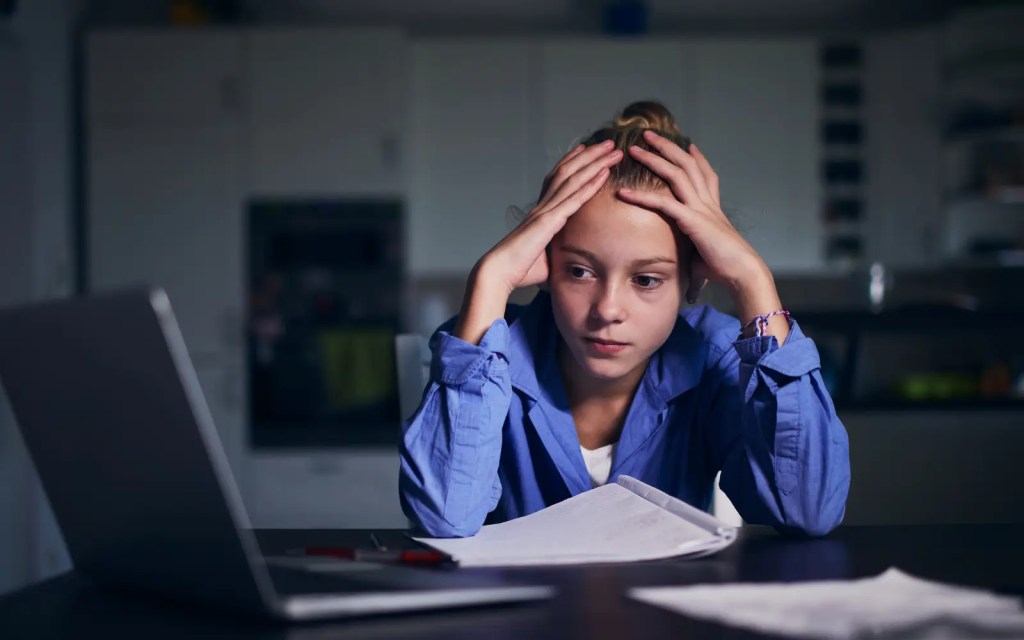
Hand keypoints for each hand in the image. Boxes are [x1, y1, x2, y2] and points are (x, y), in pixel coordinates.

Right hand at [478, 139, 622, 294]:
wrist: (500, 272)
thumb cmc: (520, 270)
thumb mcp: (545, 259)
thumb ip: (558, 253)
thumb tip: (571, 265)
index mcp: (540, 212)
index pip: (557, 179)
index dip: (572, 161)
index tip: (585, 149)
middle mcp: (543, 206)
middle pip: (568, 172)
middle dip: (590, 156)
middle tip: (608, 143)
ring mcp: (545, 211)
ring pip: (573, 179)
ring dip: (595, 163)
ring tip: (613, 150)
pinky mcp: (548, 222)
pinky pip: (573, 200)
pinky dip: (590, 185)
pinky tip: (603, 174)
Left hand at [616, 130, 769, 302]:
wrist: (743, 272)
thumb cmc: (726, 269)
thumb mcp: (705, 261)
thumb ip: (695, 265)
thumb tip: (690, 292)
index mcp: (712, 207)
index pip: (705, 175)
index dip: (697, 158)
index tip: (689, 145)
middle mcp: (707, 202)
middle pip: (687, 164)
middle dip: (668, 147)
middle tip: (649, 134)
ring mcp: (700, 208)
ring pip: (676, 173)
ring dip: (653, 158)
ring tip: (634, 147)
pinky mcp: (692, 220)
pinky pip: (664, 203)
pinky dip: (642, 197)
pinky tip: (624, 193)